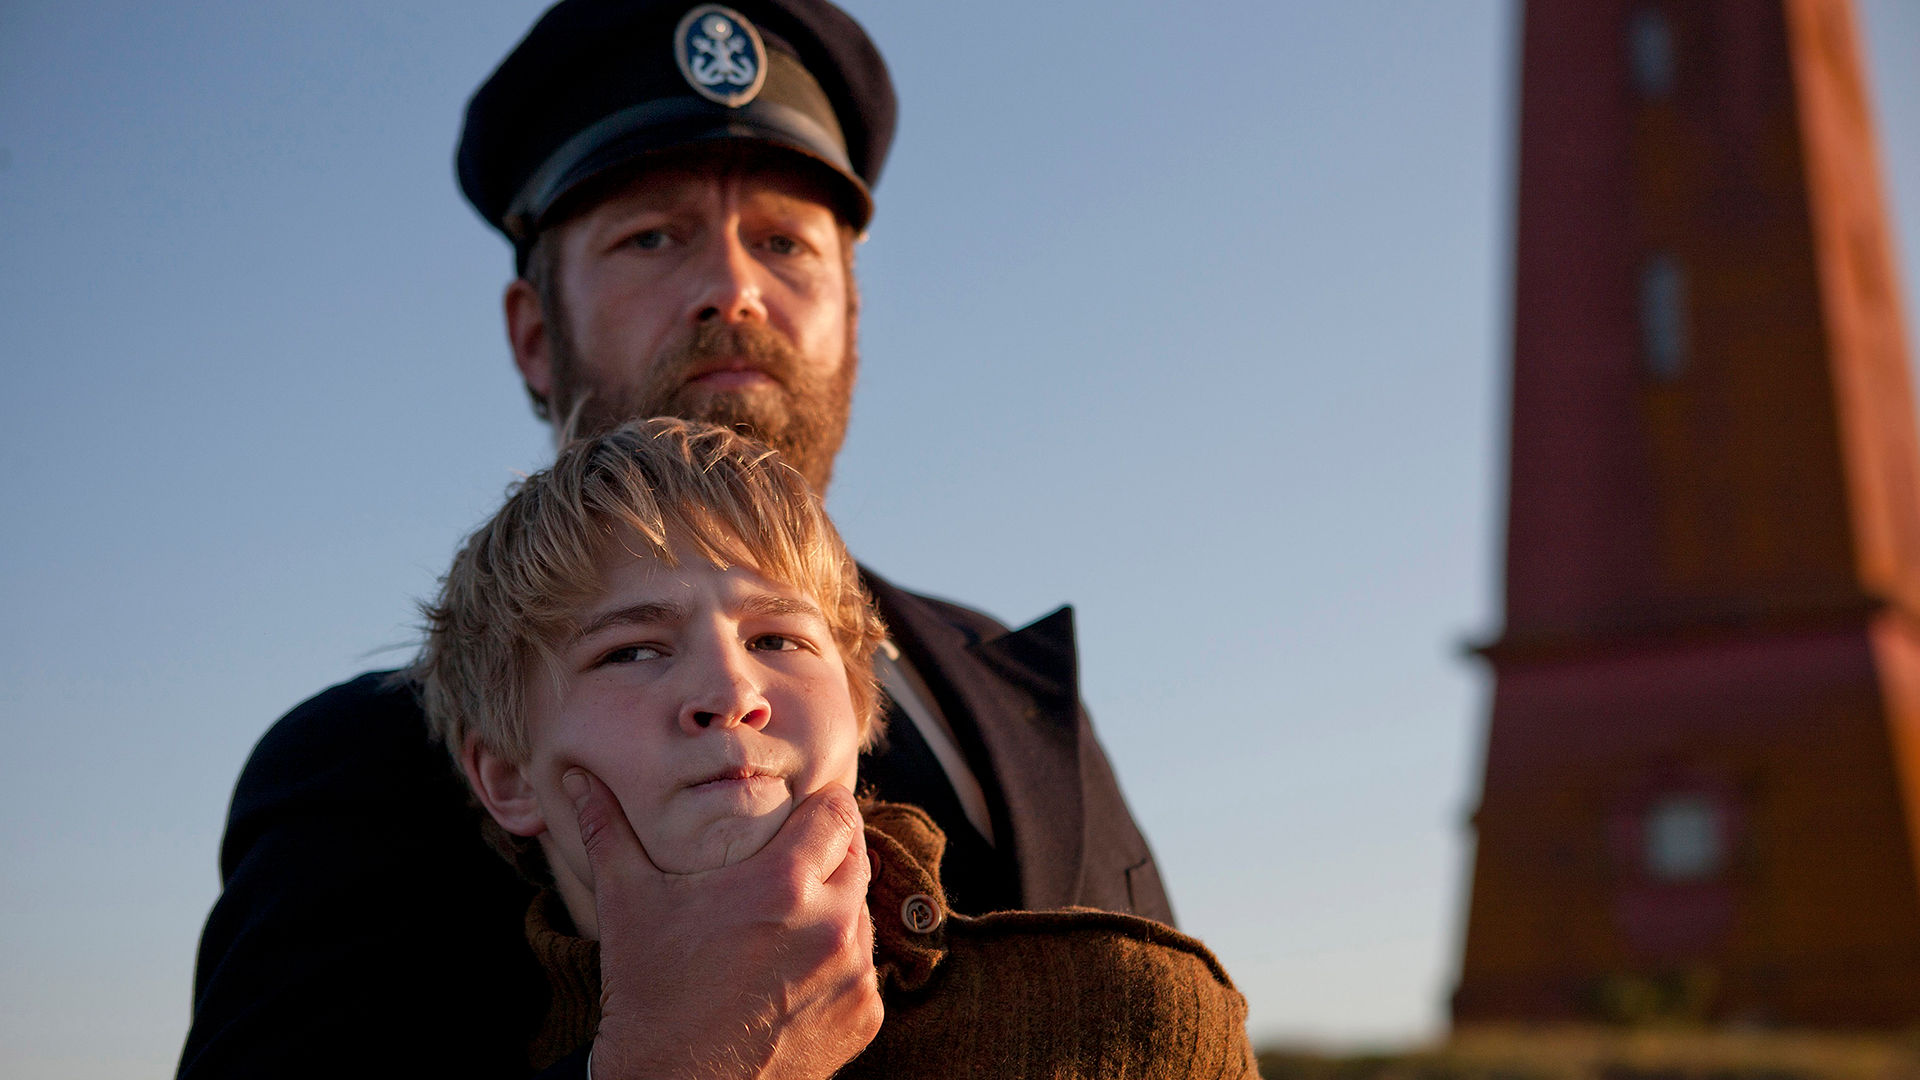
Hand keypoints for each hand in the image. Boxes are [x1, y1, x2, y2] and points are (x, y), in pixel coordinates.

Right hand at [562, 769, 881, 1079]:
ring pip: (862, 911)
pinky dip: (838, 960)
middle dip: (828, 850)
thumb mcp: (627, 903)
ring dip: (835, 904)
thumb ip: (608, 829)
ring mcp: (853, 974)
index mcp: (783, 884)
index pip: (838, 812)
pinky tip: (793, 967)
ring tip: (787, 913)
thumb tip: (576, 776)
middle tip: (790, 858)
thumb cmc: (649, 993)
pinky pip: (863, 966)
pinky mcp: (862, 1014)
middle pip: (857, 855)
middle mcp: (831, 925)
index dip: (820, 804)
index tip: (797, 811)